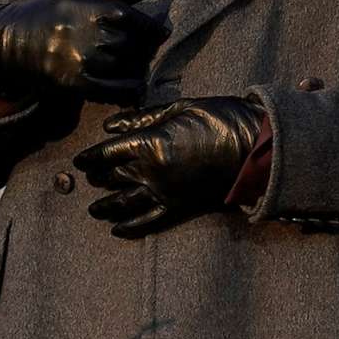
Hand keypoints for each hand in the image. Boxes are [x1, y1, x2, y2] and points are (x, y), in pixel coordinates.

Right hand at [0, 0, 167, 107]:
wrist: (4, 40)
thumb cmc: (43, 13)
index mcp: (92, 9)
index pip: (136, 20)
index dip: (152, 29)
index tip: (160, 33)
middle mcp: (89, 34)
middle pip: (133, 45)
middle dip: (143, 49)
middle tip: (144, 51)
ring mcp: (82, 60)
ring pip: (125, 67)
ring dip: (135, 69)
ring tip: (134, 66)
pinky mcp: (73, 82)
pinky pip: (111, 90)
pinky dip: (127, 91)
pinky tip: (134, 88)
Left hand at [71, 96, 268, 238]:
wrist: (258, 148)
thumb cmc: (222, 119)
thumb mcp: (180, 108)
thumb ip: (141, 118)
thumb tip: (110, 126)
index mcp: (149, 144)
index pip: (106, 154)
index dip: (89, 158)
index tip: (79, 161)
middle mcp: (152, 172)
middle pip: (113, 178)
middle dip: (98, 178)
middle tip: (90, 179)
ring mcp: (165, 193)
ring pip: (124, 204)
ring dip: (105, 207)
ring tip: (94, 210)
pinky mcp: (181, 208)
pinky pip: (149, 222)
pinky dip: (130, 228)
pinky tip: (117, 230)